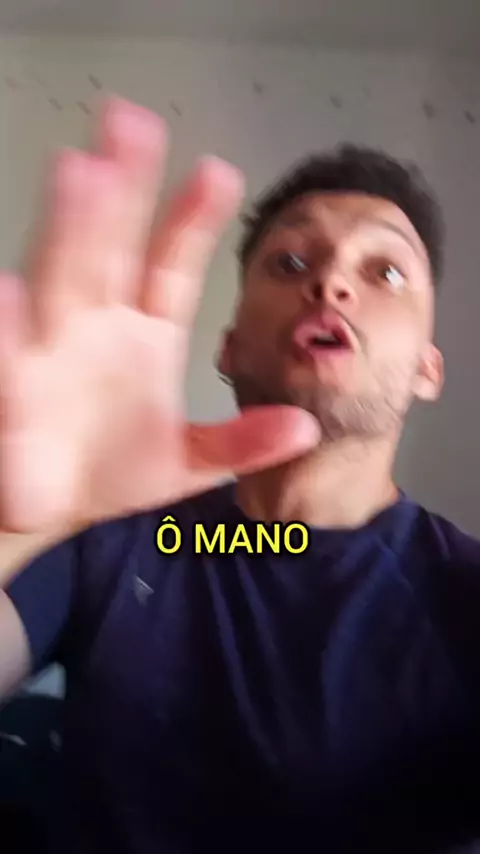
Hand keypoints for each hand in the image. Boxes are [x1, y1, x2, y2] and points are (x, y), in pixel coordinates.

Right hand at [0, 98, 318, 532]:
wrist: (55, 506)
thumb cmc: (116, 469)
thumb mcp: (188, 461)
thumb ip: (241, 443)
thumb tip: (304, 426)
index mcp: (145, 333)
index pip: (172, 264)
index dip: (193, 220)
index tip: (219, 174)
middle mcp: (99, 323)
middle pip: (112, 247)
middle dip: (123, 191)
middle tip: (132, 125)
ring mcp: (55, 344)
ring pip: (62, 276)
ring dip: (70, 228)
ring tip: (82, 172)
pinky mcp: (17, 379)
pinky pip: (13, 346)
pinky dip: (11, 320)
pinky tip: (11, 288)